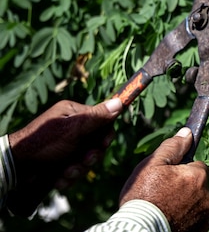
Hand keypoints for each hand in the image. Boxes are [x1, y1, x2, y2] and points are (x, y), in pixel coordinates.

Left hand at [7, 98, 122, 213]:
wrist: (16, 168)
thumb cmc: (43, 143)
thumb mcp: (73, 128)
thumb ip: (97, 117)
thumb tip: (119, 102)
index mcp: (73, 114)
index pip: (101, 121)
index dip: (105, 135)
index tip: (103, 144)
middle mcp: (69, 128)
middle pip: (95, 143)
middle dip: (90, 156)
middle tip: (84, 160)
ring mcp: (64, 147)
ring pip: (85, 160)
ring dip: (78, 169)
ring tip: (67, 172)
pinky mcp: (59, 163)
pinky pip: (74, 170)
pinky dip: (68, 177)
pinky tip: (59, 179)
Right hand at [120, 127, 208, 231]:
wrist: (139, 229)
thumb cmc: (143, 196)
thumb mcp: (153, 165)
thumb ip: (173, 147)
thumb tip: (188, 133)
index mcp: (199, 176)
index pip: (198, 166)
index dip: (182, 170)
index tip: (168, 178)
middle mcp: (208, 196)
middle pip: (199, 185)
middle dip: (186, 187)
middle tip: (163, 194)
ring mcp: (205, 216)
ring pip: (198, 203)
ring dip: (187, 204)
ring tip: (165, 208)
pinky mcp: (200, 231)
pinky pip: (195, 220)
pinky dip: (186, 219)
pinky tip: (170, 219)